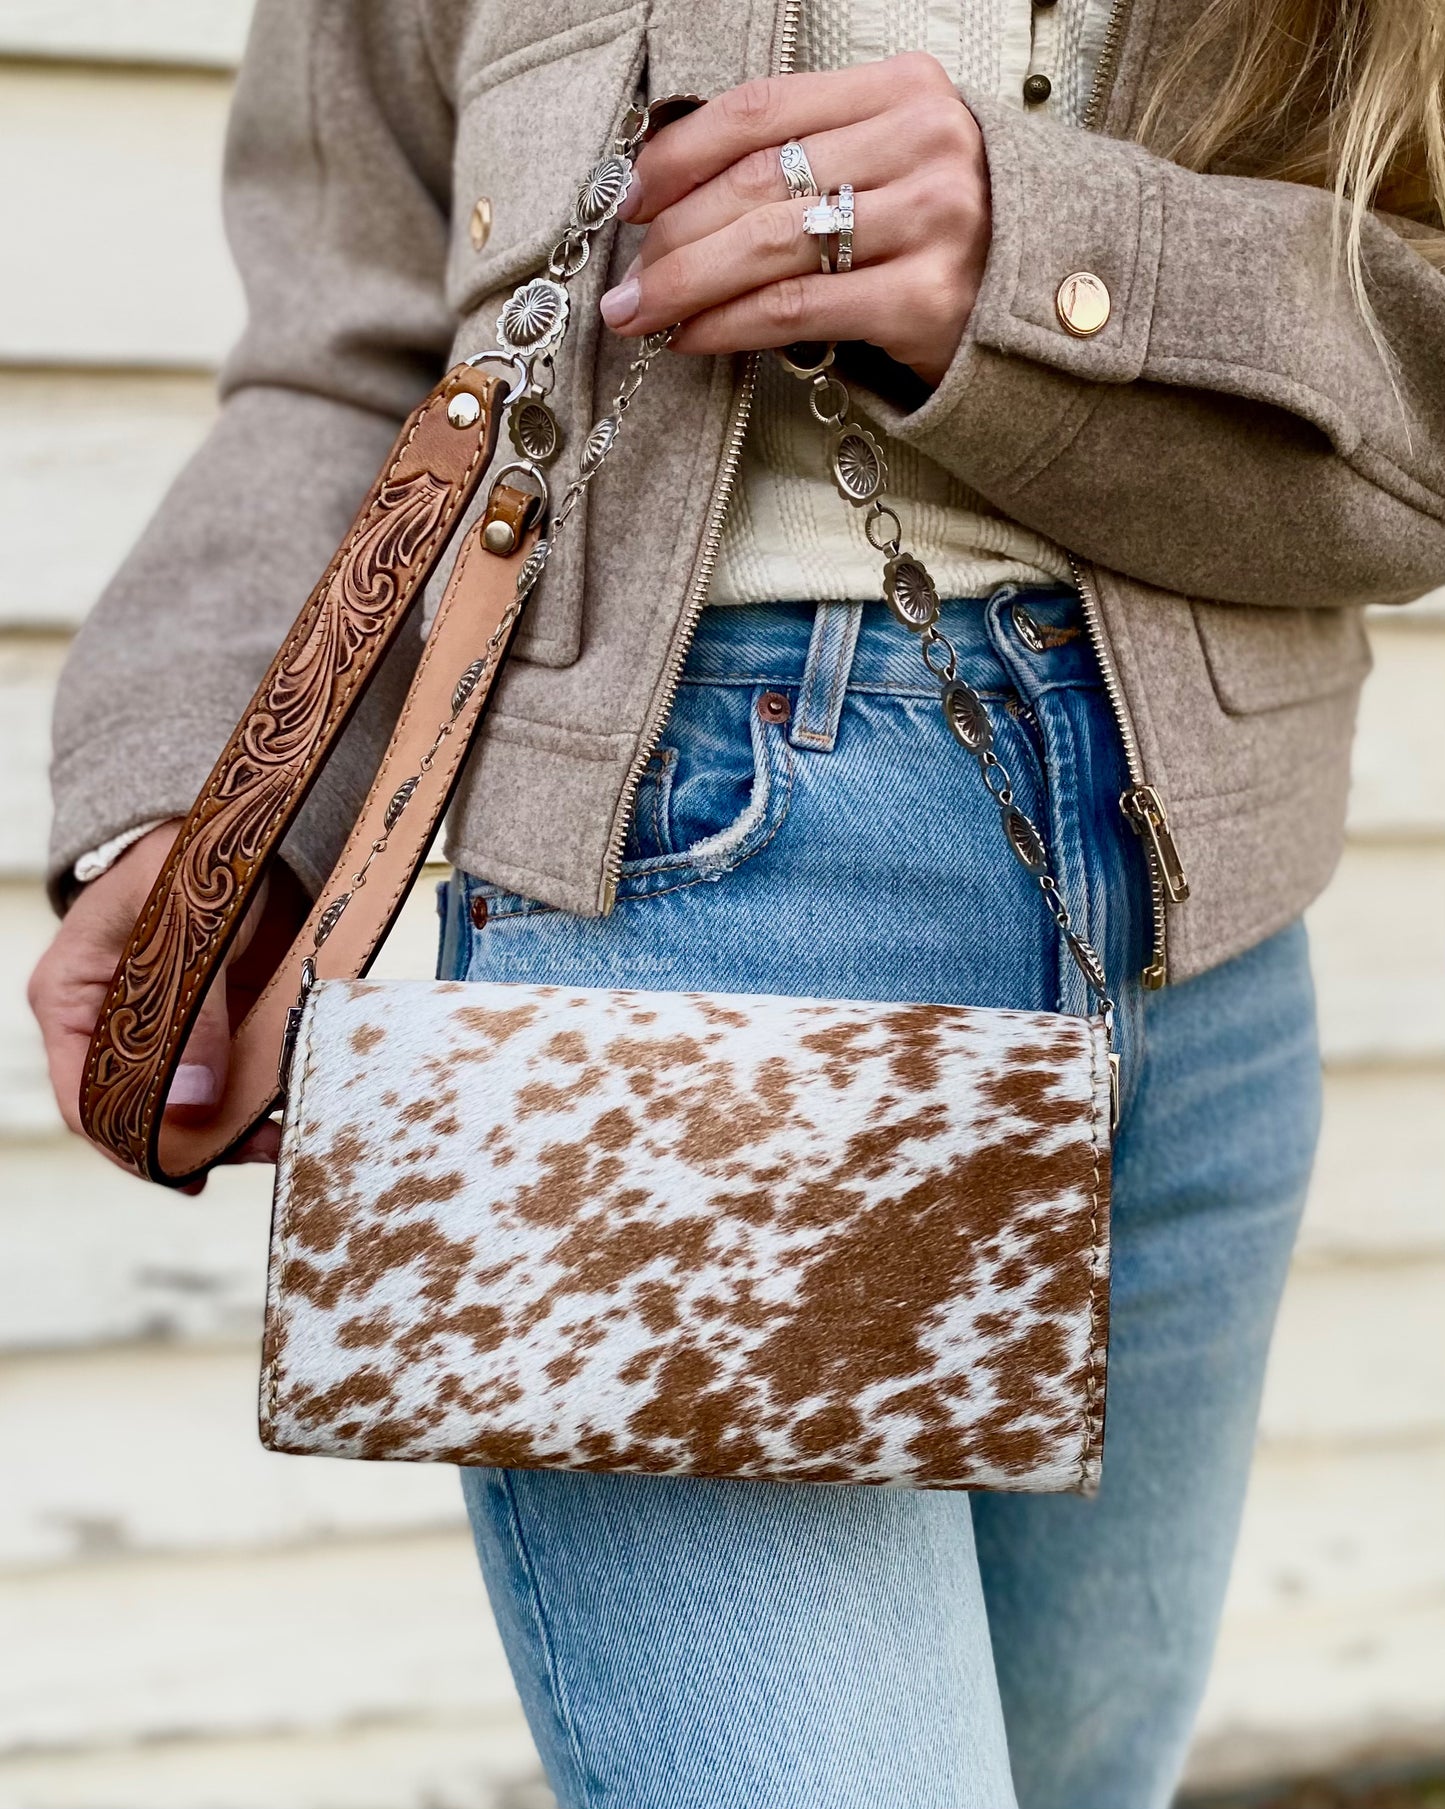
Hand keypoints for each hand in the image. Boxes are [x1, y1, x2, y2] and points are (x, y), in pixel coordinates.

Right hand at [28, 822, 302, 1190]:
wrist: (245, 825)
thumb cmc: (194, 858)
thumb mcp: (190, 930)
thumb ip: (194, 1017)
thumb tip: (192, 1106)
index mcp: (70, 996)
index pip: (84, 1096)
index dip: (131, 1142)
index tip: (183, 1171)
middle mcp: (107, 1022)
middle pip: (138, 1109)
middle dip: (191, 1141)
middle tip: (252, 1155)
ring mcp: (161, 1027)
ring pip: (184, 1100)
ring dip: (228, 1126)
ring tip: (275, 1142)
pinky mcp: (210, 1022)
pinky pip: (222, 1075)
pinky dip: (250, 1098)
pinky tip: (280, 1113)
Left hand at [601, 54, 991, 387]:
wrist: (1052, 300)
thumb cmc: (952, 232)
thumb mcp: (895, 161)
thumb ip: (812, 156)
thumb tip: (680, 195)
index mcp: (904, 91)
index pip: (763, 110)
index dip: (680, 153)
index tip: (629, 195)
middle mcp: (923, 145)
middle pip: (757, 182)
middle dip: (672, 233)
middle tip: (626, 276)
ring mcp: (931, 221)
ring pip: (768, 247)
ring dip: (686, 283)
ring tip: (640, 312)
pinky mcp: (926, 298)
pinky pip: (795, 309)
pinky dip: (728, 325)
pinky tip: (691, 338)